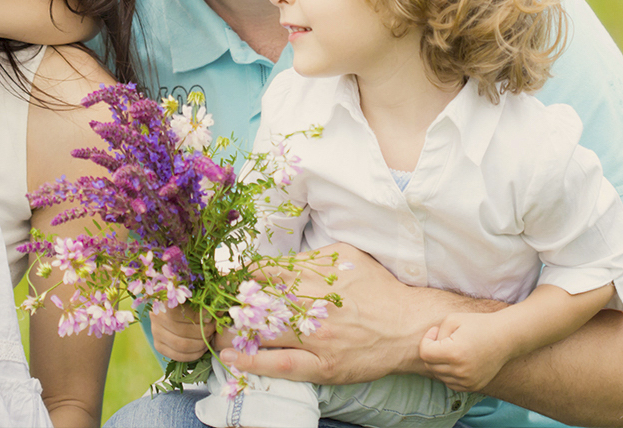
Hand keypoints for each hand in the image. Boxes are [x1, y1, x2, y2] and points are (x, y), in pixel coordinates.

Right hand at [151, 302, 214, 361]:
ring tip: (209, 339)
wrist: (173, 308)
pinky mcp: (159, 346)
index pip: (182, 312)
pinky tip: (203, 348)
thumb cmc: (190, 298)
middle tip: (214, 329)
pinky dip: (194, 354)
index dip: (199, 316)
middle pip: (183, 331)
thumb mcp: (198, 293)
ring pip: (181, 346)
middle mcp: (157, 318)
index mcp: (165, 301)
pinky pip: (178, 356)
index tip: (211, 316)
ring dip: (200, 345)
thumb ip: (208, 299)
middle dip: (204, 333)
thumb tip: (219, 311)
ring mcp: (156, 333)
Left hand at [219, 243, 497, 385]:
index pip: (266, 272)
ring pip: (262, 332)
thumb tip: (277, 260)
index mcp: (319, 274)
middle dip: (231, 304)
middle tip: (213, 307)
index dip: (242, 277)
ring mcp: (317, 338)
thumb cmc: (379, 289)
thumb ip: (312, 257)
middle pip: (258, 303)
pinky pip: (279, 364)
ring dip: (234, 330)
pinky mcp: (322, 365)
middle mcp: (315, 304)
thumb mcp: (348, 257)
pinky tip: (231, 356)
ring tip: (217, 329)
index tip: (228, 280)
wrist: (409, 326)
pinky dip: (251, 361)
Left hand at [419, 311, 513, 392]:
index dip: (426, 340)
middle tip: (444, 339)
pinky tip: (457, 361)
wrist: (506, 337)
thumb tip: (430, 347)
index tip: (436, 331)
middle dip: (432, 352)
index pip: (425, 353)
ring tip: (451, 349)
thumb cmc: (479, 324)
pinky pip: (450, 383)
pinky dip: (449, 373)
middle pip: (430, 366)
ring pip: (439, 376)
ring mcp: (467, 381)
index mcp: (454, 353)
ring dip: (439, 363)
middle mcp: (460, 371)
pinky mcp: (473, 386)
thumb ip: (435, 333)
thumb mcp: (453, 319)